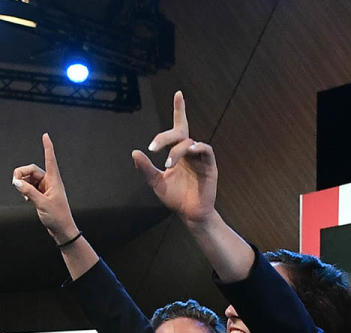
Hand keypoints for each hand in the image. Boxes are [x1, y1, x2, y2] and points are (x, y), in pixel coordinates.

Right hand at [11, 134, 79, 244]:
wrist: (62, 229)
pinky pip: (28, 186)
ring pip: (28, 178)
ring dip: (22, 184)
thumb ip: (28, 191)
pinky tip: (27, 200)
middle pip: (31, 169)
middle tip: (15, 185)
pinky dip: (24, 190)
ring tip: (25, 196)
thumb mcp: (42, 203)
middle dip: (21, 174)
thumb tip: (16, 181)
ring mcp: (45, 188)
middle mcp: (50, 182)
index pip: (50, 160)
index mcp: (54, 181)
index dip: (47, 147)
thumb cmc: (57, 216)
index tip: (46, 135)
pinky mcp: (41, 194)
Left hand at [131, 91, 218, 226]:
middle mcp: (190, 152)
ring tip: (168, 164)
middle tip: (153, 147)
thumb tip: (135, 152)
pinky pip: (206, 150)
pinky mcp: (210, 166)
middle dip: (165, 136)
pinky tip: (189, 152)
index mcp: (179, 153)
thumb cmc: (175, 197)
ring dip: (177, 151)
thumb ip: (146, 168)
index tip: (178, 93)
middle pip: (180, 133)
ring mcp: (201, 159)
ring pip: (189, 143)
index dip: (179, 110)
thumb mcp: (155, 182)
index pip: (179, 127)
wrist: (190, 214)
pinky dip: (197, 148)